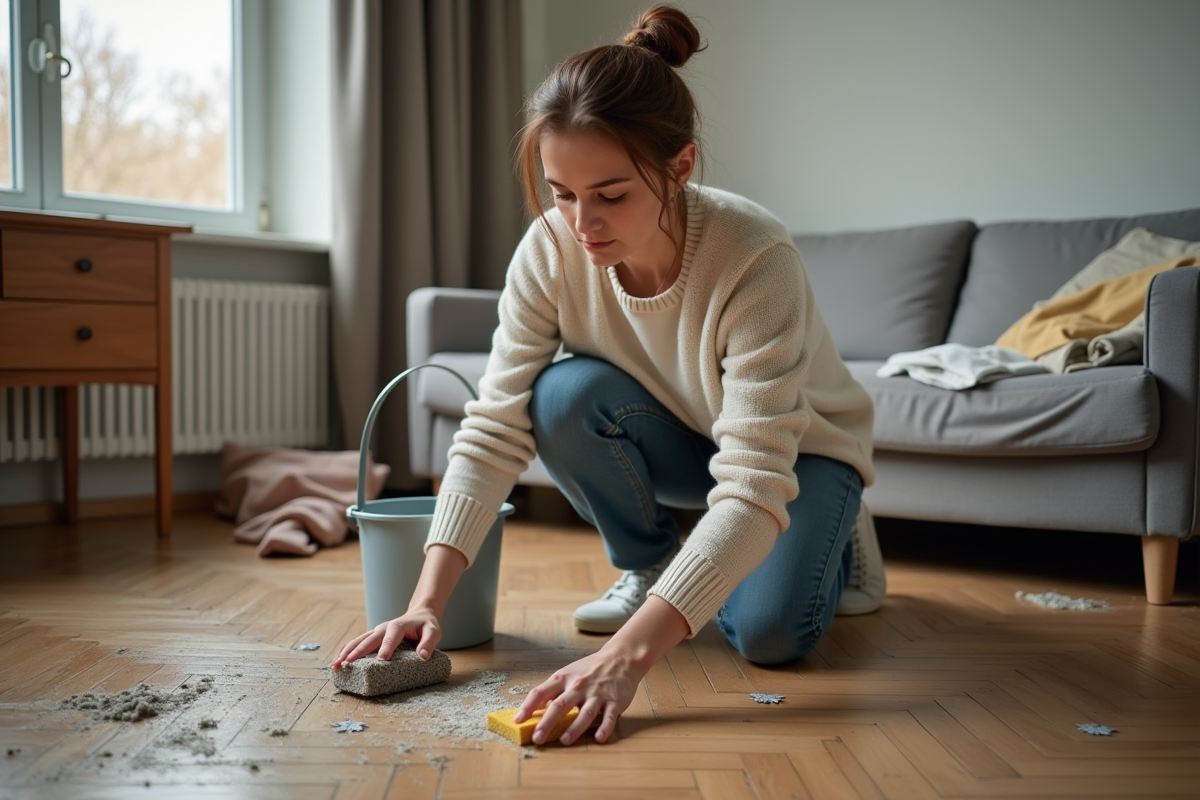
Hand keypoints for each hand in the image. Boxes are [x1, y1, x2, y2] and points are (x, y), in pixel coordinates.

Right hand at [331, 607, 440, 668]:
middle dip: (356, 652)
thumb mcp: (434, 631)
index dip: (386, 648)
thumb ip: (429, 642)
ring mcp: (376, 631)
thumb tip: (423, 656)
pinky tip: (339, 661)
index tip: (381, 660)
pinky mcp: (373, 636)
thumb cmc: (427, 624)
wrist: (420, 613)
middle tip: (346, 664)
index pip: (391, 638)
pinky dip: (347, 651)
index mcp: (398, 626)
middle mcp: (384, 628)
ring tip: (336, 665)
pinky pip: (358, 643)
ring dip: (346, 652)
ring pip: (358, 641)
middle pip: (368, 640)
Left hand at [513, 595, 690, 745]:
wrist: (621, 658)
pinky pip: (609, 716)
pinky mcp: (615, 701)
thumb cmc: (590, 669)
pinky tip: (598, 737)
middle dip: (547, 722)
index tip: (518, 721)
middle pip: (560, 705)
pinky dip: (604, 727)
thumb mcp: (568, 673)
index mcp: (564, 678)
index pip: (541, 692)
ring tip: (564, 740)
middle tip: (537, 738)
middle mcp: (579, 686)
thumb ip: (553, 691)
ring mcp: (597, 694)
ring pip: (585, 713)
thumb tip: (535, 710)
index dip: (527, 706)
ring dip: (574, 728)